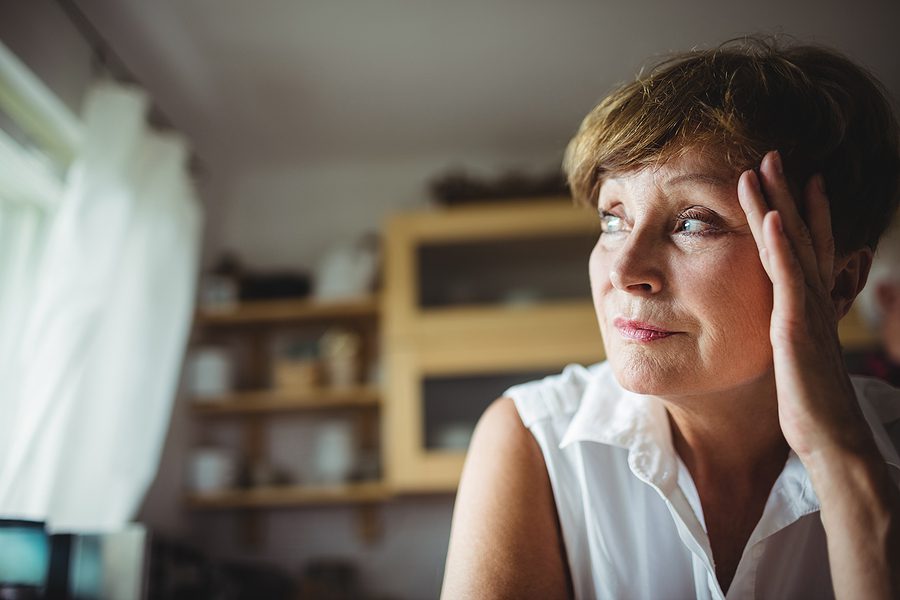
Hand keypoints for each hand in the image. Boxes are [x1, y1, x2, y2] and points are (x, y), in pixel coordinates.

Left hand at [737, 150, 875, 463]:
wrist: (832, 443)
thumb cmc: (812, 409)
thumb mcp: (797, 363)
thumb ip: (791, 338)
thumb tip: (782, 330)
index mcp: (808, 309)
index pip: (803, 251)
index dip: (800, 214)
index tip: (791, 183)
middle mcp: (812, 302)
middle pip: (800, 236)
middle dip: (787, 194)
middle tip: (772, 155)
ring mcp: (807, 312)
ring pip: (791, 247)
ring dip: (779, 204)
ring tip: (763, 167)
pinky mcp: (797, 328)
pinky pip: (790, 279)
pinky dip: (782, 245)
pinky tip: (774, 217)